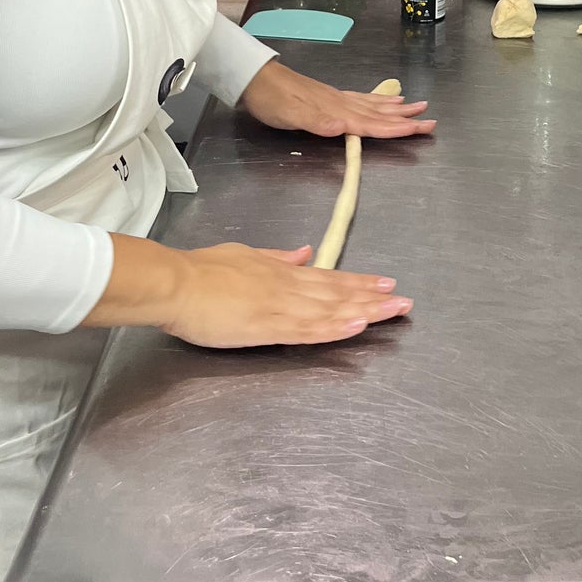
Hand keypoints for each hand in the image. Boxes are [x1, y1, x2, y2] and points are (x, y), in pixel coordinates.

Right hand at [162, 243, 410, 348]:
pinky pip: (308, 329)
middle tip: (406, 302)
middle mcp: (288, 287)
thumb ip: (277, 257)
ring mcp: (280, 307)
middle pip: (338, 294)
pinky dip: (335, 328)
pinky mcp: (268, 327)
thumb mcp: (246, 254)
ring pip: (331, 310)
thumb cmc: (202, 270)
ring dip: (365, 312)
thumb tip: (304, 252)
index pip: (329, 277)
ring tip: (394, 313)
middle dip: (374, 298)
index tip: (386, 284)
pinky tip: (356, 327)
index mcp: (282, 271)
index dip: (359, 282)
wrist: (176, 282)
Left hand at [239, 60, 434, 139]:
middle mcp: (341, 104)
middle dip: (406, 119)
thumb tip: (344, 127)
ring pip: (374, 105)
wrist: (255, 77)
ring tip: (418, 107)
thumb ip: (317, 121)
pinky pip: (362, 99)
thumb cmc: (271, 100)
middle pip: (379, 114)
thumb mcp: (289, 114)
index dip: (395, 129)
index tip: (419, 130)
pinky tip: (387, 98)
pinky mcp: (330, 96)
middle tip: (431, 121)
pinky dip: (378, 101)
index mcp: (335, 112)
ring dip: (397, 109)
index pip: (370, 124)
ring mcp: (337, 98)